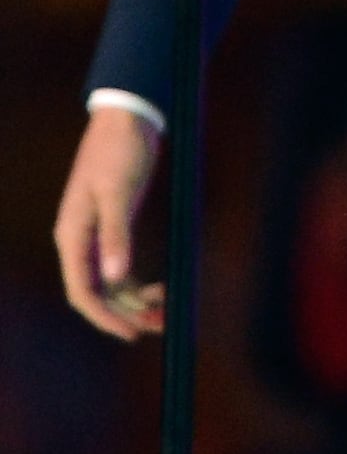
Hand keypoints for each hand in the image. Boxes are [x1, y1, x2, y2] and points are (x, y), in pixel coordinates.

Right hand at [54, 106, 162, 340]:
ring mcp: (95, 235)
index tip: (130, 333)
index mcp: (73, 235)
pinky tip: (161, 288)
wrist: (127, 120)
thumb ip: (116, 235)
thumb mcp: (118, 193)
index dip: (104, 316)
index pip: (81, 291)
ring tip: (166, 312)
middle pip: (97, 292)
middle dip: (124, 312)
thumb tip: (113, 276)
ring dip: (134, 300)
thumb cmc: (119, 152)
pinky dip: (137, 282)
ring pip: (110, 282)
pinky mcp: (113, 227)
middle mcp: (79, 240)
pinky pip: (120, 267)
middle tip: (159, 326)